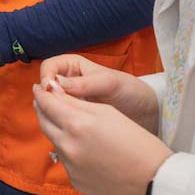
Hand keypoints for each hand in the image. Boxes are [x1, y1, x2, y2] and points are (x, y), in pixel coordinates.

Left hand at [33, 80, 171, 194]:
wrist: (155, 182)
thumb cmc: (138, 142)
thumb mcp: (109, 113)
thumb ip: (78, 102)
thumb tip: (55, 94)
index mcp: (77, 124)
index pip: (47, 102)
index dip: (42, 92)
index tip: (40, 86)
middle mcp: (68, 146)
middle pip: (43, 121)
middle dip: (42, 108)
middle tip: (44, 100)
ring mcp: (70, 166)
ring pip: (54, 141)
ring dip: (57, 130)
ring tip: (69, 123)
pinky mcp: (75, 181)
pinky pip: (65, 160)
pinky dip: (70, 151)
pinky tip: (85, 149)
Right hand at [39, 54, 159, 133]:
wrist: (147, 113)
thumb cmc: (130, 90)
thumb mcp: (109, 83)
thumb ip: (83, 84)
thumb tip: (55, 85)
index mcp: (73, 66)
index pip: (49, 67)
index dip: (46, 77)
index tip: (50, 90)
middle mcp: (69, 81)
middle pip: (46, 86)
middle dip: (46, 96)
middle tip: (53, 108)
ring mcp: (72, 100)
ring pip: (51, 103)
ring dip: (52, 110)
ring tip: (61, 120)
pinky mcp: (76, 117)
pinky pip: (61, 117)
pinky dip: (61, 121)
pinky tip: (67, 127)